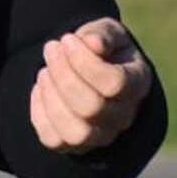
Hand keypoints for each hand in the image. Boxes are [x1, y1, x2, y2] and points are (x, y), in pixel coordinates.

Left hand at [29, 17, 152, 153]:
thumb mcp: (107, 32)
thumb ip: (103, 34)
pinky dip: (39, 112)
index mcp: (137, 84)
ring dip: (51, 96)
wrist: (90, 70)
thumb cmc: (102, 49)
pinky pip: (53, 140)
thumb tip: (93, 43)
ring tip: (44, 71)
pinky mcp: (73, 145)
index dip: (84, 60)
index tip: (67, 39)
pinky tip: (41, 88)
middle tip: (51, 49)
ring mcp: (100, 135)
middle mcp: (124, 117)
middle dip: (62, 73)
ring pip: (75, 132)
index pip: (114, 83)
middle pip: (91, 107)